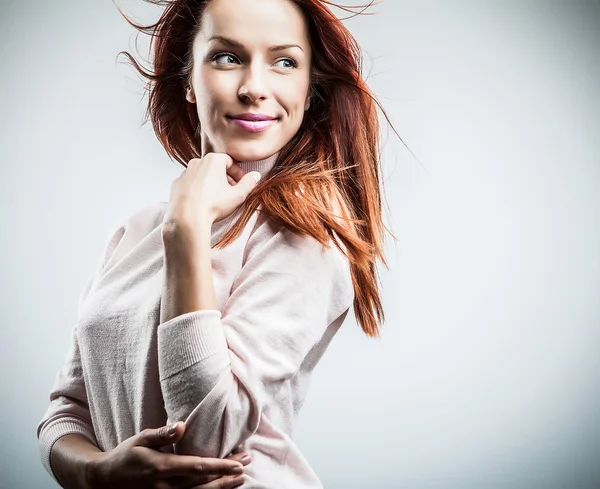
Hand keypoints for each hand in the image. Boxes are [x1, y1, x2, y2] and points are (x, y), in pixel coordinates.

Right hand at [88, 421, 249, 488]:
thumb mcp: (141, 439)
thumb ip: (162, 433)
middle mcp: (166, 486)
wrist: (104, 480)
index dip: (220, 466)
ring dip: (222, 487)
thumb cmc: (125, 455)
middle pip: (203, 483)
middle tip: (246, 465)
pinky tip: (220, 488)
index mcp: (162, 467)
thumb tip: (182, 425)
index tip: (238, 463)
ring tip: (240, 479)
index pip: (197, 467)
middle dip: (227, 475)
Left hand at [164, 152, 260, 226]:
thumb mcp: (238, 195)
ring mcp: (184, 173)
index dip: (238, 173)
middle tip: (232, 192)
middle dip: (225, 178)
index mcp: (213, 160)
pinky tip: (203, 202)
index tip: (242, 183)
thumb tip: (255, 175)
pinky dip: (198, 190)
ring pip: (202, 175)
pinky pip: (191, 184)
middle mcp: (196, 162)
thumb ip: (249, 183)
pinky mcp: (176, 184)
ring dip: (211, 184)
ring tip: (217, 199)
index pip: (230, 162)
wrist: (187, 219)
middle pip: (215, 167)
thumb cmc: (213, 206)